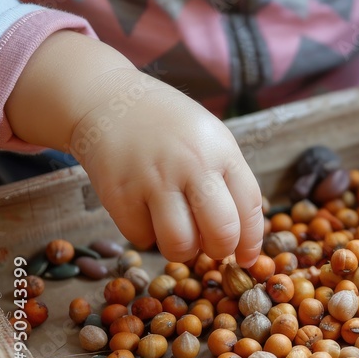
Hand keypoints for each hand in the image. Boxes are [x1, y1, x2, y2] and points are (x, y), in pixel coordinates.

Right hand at [75, 77, 263, 264]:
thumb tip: (244, 236)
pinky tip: (144, 212)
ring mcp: (153, 178)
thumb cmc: (168, 126)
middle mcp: (191, 164)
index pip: (250, 208)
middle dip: (219, 250)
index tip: (247, 257)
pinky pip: (141, 237)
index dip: (252, 241)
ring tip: (177, 232)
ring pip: (180, 244)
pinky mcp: (118, 192)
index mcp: (222, 151)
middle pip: (221, 233)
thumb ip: (228, 180)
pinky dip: (145, 234)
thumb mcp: (211, 139)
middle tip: (210, 246)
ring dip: (182, 249)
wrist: (106, 100)